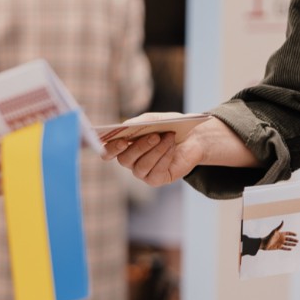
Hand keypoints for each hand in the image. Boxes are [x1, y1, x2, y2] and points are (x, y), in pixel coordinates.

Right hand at [103, 114, 256, 187]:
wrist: (192, 136)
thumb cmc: (168, 126)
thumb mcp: (153, 120)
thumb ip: (137, 123)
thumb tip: (124, 128)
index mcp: (124, 145)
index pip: (107, 152)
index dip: (109, 148)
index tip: (118, 139)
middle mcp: (130, 161)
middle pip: (124, 159)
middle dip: (139, 147)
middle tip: (153, 135)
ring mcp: (142, 172)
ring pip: (141, 166)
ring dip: (156, 150)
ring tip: (168, 137)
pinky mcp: (156, 179)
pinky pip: (155, 171)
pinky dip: (165, 157)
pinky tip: (172, 147)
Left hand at [262, 220, 297, 250]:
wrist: (264, 244)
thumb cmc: (268, 237)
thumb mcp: (274, 231)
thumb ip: (279, 227)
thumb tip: (283, 221)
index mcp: (280, 234)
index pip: (288, 233)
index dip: (292, 234)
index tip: (296, 235)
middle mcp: (281, 238)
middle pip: (289, 239)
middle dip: (293, 240)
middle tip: (298, 241)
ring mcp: (280, 243)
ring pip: (287, 243)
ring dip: (292, 244)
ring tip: (296, 245)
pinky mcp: (279, 247)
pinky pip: (284, 248)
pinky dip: (287, 248)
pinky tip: (291, 249)